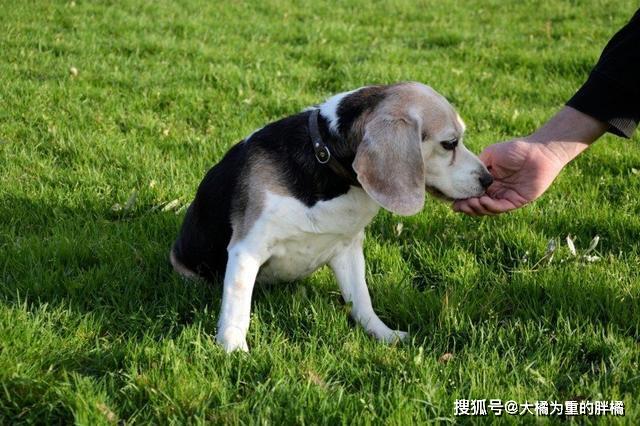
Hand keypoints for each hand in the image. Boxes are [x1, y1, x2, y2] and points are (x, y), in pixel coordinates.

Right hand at [452, 106, 606, 215]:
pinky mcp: (517, 201)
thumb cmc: (515, 149)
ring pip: (488, 209)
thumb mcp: (490, 155)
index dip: (462, 199)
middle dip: (467, 207)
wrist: (538, 151)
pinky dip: (491, 206)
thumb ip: (477, 167)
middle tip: (458, 206)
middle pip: (478, 205)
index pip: (472, 194)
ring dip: (477, 208)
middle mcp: (496, 191)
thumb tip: (462, 176)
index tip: (452, 200)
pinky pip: (501, 207)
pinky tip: (483, 201)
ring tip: (470, 202)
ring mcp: (506, 197)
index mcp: (489, 182)